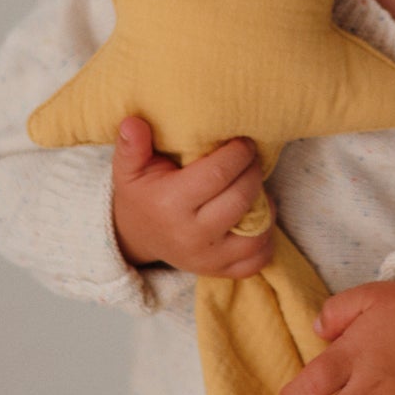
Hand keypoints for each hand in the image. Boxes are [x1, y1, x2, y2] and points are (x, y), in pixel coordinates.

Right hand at [110, 117, 272, 277]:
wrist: (136, 238)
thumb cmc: (140, 194)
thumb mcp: (128, 168)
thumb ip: (131, 145)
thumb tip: (133, 122)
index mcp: (170, 204)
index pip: (218, 173)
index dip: (239, 153)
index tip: (243, 141)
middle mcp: (191, 235)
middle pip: (241, 198)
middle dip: (254, 172)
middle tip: (252, 158)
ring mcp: (208, 258)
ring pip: (256, 232)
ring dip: (265, 205)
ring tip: (254, 186)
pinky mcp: (220, 271)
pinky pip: (258, 259)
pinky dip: (265, 238)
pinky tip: (256, 218)